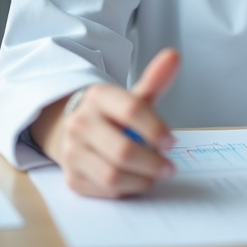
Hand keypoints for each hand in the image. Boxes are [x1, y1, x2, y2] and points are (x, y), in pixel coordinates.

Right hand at [30, 48, 180, 197]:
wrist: (73, 130)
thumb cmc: (112, 115)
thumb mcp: (132, 97)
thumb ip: (155, 81)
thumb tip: (174, 56)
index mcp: (98, 97)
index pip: (131, 110)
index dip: (155, 128)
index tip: (171, 142)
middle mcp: (80, 123)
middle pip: (123, 150)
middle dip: (152, 162)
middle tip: (169, 167)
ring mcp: (72, 151)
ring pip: (113, 175)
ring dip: (141, 179)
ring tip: (154, 175)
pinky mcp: (72, 177)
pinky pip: (104, 190)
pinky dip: (126, 189)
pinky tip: (135, 179)